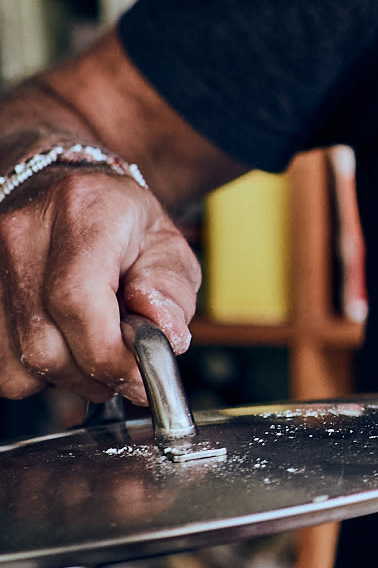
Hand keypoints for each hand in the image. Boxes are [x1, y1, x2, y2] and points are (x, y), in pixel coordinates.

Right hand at [0, 165, 199, 403]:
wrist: (67, 189)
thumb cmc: (121, 224)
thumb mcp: (167, 247)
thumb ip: (171, 293)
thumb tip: (164, 337)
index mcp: (82, 210)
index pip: (76, 300)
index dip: (108, 355)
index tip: (140, 377)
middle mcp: (22, 232)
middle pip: (43, 342)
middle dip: (92, 374)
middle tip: (123, 368)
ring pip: (18, 363)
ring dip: (63, 377)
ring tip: (91, 350)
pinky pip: (1, 365)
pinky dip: (35, 371)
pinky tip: (60, 345)